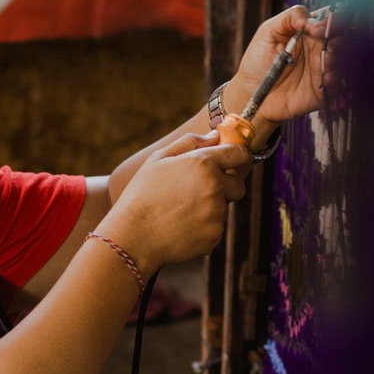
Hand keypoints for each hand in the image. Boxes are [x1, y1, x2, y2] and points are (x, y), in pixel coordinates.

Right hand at [98, 132, 251, 272]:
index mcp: (203, 163)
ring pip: (224, 208)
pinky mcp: (215, 235)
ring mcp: (217, 213)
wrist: (133, 236)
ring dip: (210, 208)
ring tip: (180, 212)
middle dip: (225, 187)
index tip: (233, 163)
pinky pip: (215, 228)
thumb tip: (214, 136)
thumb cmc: (141, 195)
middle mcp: (215, 187)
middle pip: (238, 185)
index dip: (238, 157)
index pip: (240, 154)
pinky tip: (180, 227)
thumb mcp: (158, 159)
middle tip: (198, 193)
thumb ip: (189, 142)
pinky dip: (203, 228)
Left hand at [224, 4, 340, 130]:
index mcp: (311, 32)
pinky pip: (338, 85)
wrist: (251, 92)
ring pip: (345, 60)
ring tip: (326, 59)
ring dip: (338, 58)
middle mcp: (321, 49)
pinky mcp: (323, 91)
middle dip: (338, 38)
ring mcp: (323, 69)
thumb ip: (289, 18)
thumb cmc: (258, 60)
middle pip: (344, 37)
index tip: (313, 30)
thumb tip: (310, 19)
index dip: (330, 20)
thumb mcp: (268, 32)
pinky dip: (336, 80)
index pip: (332, 19)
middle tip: (326, 44)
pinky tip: (326, 79)